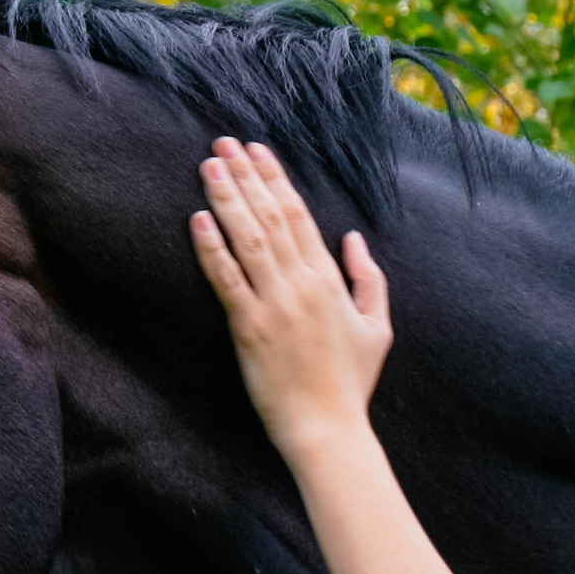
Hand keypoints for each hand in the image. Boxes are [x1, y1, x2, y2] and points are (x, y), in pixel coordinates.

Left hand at [192, 139, 391, 455]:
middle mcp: (302, 284)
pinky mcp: (250, 329)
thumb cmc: (350, 383)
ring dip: (227, 199)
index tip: (256, 151)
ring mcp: (275, 305)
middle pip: (271, 216)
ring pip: (248, 238)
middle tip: (222, 144)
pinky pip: (227, 280)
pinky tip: (197, 219)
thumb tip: (353, 238)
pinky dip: (212, 248)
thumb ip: (368, 278)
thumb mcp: (377, 327)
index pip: (299, 215)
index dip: (275, 179)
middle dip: (245, 176)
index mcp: (330, 280)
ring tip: (208, 166)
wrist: (328, 429)